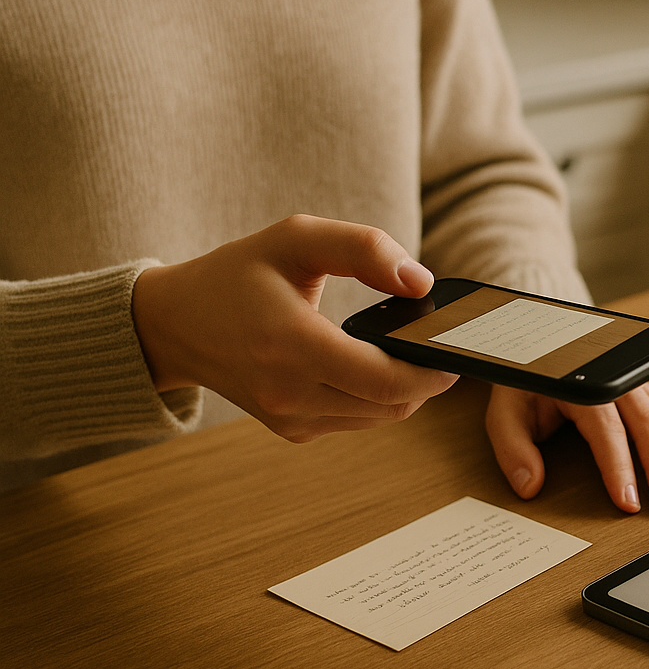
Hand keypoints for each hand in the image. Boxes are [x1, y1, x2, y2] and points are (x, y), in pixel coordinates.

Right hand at [131, 214, 458, 441]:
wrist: (173, 324)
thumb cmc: (237, 274)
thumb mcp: (296, 238)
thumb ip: (364, 249)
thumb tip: (420, 282)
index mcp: (290, 344)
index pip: (385, 380)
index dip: (432, 372)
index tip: (455, 351)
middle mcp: (288, 391)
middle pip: (391, 406)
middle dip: (426, 380)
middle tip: (441, 349)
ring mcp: (289, 418)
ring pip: (378, 418)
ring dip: (403, 391)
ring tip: (409, 352)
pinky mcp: (291, 430)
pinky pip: (355, 420)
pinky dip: (374, 398)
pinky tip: (371, 366)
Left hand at [485, 383, 648, 512]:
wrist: (543, 348)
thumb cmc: (528, 384)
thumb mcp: (507, 411)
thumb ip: (514, 448)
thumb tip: (530, 486)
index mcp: (585, 387)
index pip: (607, 431)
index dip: (620, 468)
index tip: (629, 503)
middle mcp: (620, 384)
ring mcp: (641, 386)